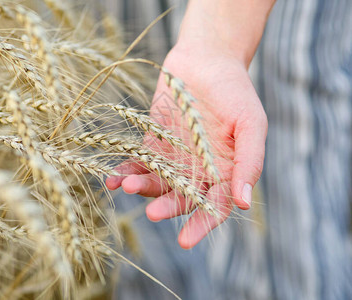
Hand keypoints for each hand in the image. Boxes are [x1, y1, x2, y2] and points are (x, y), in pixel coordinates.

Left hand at [106, 45, 266, 248]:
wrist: (206, 58)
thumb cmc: (235, 90)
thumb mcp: (251, 124)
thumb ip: (249, 162)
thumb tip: (244, 203)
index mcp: (226, 172)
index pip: (215, 207)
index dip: (202, 225)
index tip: (185, 240)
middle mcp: (199, 171)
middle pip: (181, 199)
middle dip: (166, 207)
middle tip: (151, 213)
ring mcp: (175, 158)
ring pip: (157, 183)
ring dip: (142, 188)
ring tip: (127, 185)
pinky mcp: (154, 143)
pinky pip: (139, 162)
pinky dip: (126, 170)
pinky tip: (113, 177)